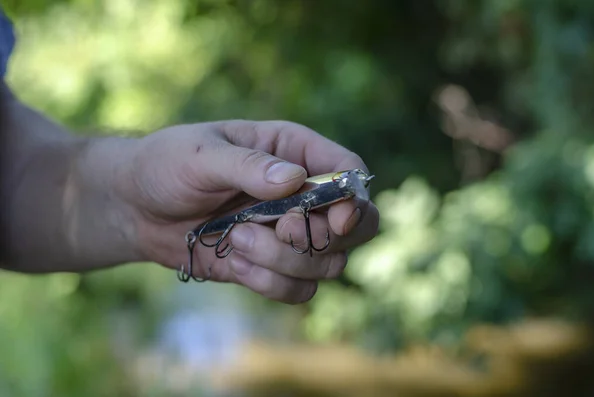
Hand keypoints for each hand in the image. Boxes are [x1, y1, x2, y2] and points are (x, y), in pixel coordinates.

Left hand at [116, 120, 378, 303]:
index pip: (349, 172)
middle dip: (322, 237)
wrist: (135, 207)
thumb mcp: (201, 156)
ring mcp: (290, 234)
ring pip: (327, 264)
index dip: (354, 199)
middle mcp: (301, 194)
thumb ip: (248, 165)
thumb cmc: (166, 165)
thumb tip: (294, 179)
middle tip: (282, 229)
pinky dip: (269, 283)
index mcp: (293, 152)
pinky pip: (299, 289)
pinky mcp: (272, 266)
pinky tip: (234, 262)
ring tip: (236, 240)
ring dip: (283, 261)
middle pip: (357, 225)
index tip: (336, 220)